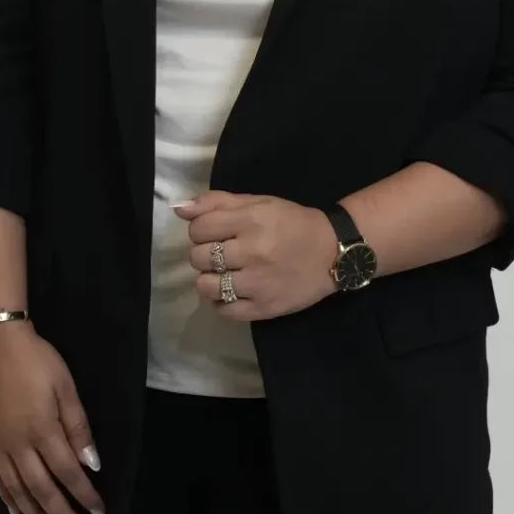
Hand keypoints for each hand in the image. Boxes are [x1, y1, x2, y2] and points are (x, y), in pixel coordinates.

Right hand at [0, 320, 106, 513]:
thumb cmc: (36, 359)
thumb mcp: (65, 385)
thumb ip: (77, 426)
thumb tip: (91, 464)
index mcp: (41, 430)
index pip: (68, 472)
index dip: (84, 495)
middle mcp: (17, 444)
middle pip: (42, 489)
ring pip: (18, 490)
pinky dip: (9, 499)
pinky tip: (18, 513)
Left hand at [176, 191, 336, 320]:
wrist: (333, 252)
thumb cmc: (293, 223)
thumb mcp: (259, 202)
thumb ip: (217, 202)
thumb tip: (179, 208)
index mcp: (250, 221)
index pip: (198, 228)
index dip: (200, 230)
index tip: (214, 232)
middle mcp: (252, 252)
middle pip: (198, 257)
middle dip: (204, 254)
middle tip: (221, 253)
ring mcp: (257, 283)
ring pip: (206, 286)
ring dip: (209, 279)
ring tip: (224, 273)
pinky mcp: (264, 308)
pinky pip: (224, 311)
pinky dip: (221, 302)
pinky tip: (232, 291)